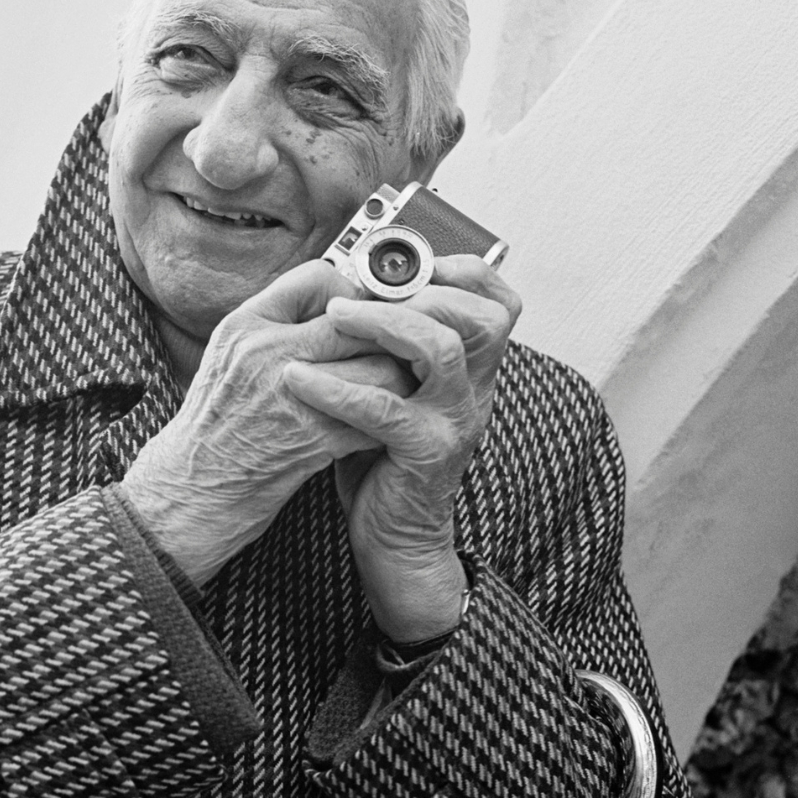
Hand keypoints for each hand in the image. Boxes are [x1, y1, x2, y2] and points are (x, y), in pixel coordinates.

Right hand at [122, 261, 396, 586]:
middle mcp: (269, 352)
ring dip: (396, 381)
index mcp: (247, 325)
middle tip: (397, 350)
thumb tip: (329, 304)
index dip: (349, 294)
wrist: (190, 489)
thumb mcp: (228, 356)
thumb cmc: (212, 426)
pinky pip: (375, 417)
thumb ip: (274, 325)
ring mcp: (293, 396)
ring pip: (379, 369)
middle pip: (358, 323)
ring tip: (393, 390)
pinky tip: (380, 426)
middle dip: (385, 337)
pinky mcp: (314, 440)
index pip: (318, 278)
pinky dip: (386, 420)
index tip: (358, 316)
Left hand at [283, 255, 521, 640]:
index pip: (498, 302)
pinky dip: (337, 387)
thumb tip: (350, 284)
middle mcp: (474, 390)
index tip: (411, 261)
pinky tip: (299, 380)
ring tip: (334, 318)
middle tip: (361, 290)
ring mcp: (454, 421)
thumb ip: (389, 346)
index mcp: (471, 369)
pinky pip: (384, 408)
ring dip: (384, 323)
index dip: (463, 271)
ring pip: (442, 348)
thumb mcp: (395, 390)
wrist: (394, 536)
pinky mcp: (424, 454)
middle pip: (483, 315)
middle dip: (421, 289)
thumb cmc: (384, 457)